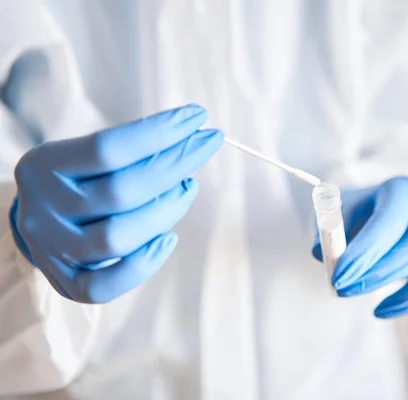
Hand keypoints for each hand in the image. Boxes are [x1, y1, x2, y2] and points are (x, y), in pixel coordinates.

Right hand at [10, 104, 222, 302]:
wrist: (39, 219)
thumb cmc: (80, 179)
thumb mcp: (88, 155)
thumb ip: (130, 152)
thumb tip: (190, 142)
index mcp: (45, 165)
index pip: (107, 148)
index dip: (159, 132)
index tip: (198, 117)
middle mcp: (43, 207)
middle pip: (121, 192)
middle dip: (177, 165)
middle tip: (207, 143)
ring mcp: (52, 249)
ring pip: (118, 238)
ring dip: (167, 212)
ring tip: (188, 188)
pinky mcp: (65, 282)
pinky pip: (104, 286)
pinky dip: (143, 265)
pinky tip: (169, 239)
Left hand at [312, 177, 407, 317]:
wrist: (371, 215)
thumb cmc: (350, 218)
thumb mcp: (330, 219)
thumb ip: (327, 236)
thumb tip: (325, 256)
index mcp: (399, 190)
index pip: (390, 220)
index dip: (366, 252)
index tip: (339, 279)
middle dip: (382, 275)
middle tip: (346, 291)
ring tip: (379, 310)